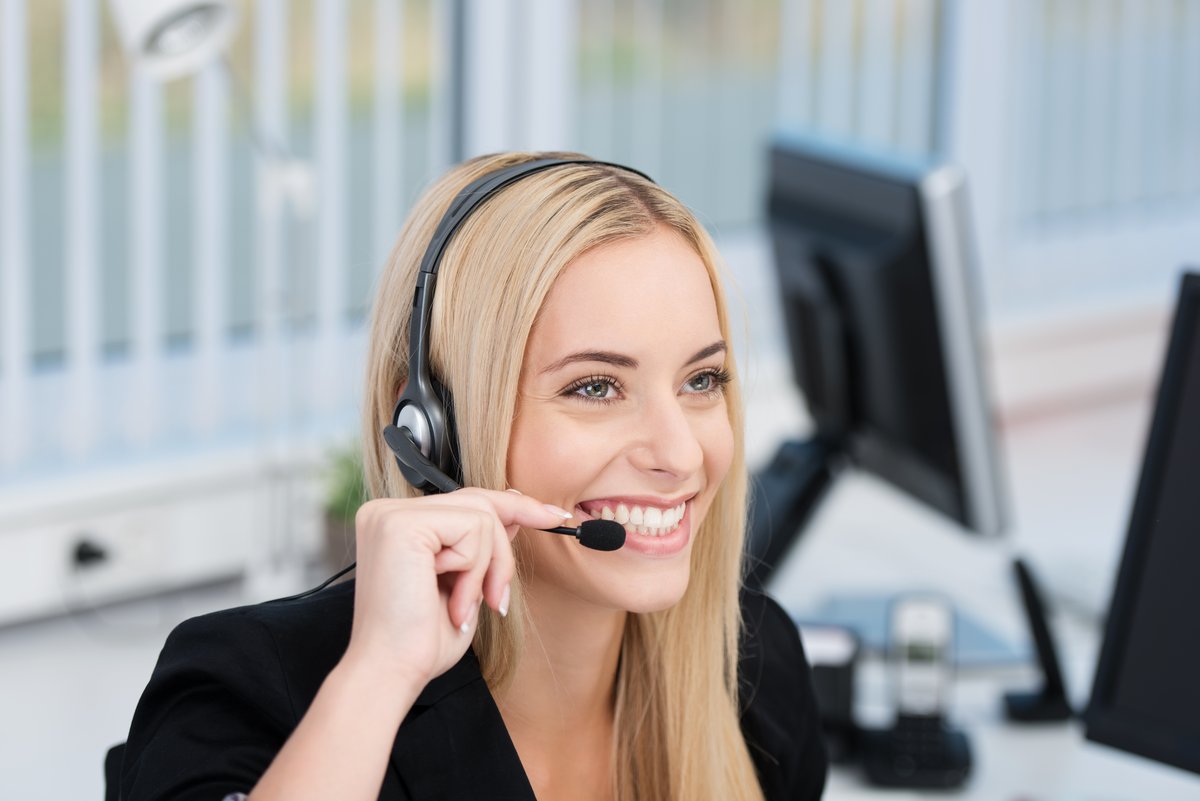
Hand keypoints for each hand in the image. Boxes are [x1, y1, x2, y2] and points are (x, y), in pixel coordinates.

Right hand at [340, 488, 568, 690]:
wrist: (392, 672)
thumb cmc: (421, 640)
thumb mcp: (463, 584)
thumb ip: (480, 546)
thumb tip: (514, 516)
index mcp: (397, 523)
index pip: (463, 501)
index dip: (514, 506)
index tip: (553, 515)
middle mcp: (387, 512)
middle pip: (478, 503)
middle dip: (503, 552)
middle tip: (500, 597)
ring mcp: (392, 515)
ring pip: (482, 516)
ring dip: (487, 568)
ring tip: (466, 606)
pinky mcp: (402, 525)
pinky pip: (472, 528)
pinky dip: (475, 569)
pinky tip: (454, 600)